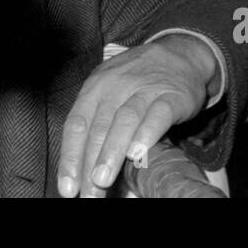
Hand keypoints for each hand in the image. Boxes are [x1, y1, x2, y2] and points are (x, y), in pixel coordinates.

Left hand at [56, 34, 218, 197]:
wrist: (179, 54)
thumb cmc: (136, 81)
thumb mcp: (110, 92)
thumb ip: (98, 126)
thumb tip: (84, 171)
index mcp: (95, 88)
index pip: (76, 124)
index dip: (70, 157)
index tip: (67, 186)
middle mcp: (116, 87)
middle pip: (98, 128)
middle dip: (89, 164)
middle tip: (88, 193)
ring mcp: (144, 89)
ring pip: (124, 121)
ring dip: (111, 152)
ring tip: (103, 180)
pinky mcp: (172, 95)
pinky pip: (157, 114)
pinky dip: (146, 133)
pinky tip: (137, 153)